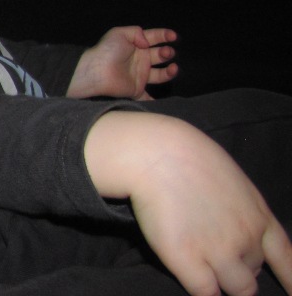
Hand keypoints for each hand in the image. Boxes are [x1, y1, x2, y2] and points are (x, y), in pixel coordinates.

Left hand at [67, 26, 177, 99]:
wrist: (97, 72)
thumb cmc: (107, 51)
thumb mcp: (119, 33)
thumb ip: (136, 32)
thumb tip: (147, 42)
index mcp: (135, 45)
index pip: (153, 38)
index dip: (164, 35)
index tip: (174, 36)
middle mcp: (139, 60)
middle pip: (159, 55)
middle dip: (166, 52)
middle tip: (166, 52)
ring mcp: (139, 75)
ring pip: (160, 74)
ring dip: (170, 71)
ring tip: (173, 68)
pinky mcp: (136, 90)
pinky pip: (148, 97)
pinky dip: (155, 100)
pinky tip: (167, 101)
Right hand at [86, 111, 291, 295]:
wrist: (157, 154)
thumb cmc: (189, 157)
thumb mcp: (232, 181)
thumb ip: (241, 209)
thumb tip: (232, 225)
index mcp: (261, 216)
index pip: (287, 259)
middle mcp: (247, 239)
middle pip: (254, 272)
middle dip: (240, 269)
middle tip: (218, 258)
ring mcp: (221, 253)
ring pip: (237, 289)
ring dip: (224, 282)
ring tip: (206, 271)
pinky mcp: (190, 262)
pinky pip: (205, 293)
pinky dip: (202, 290)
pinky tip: (193, 278)